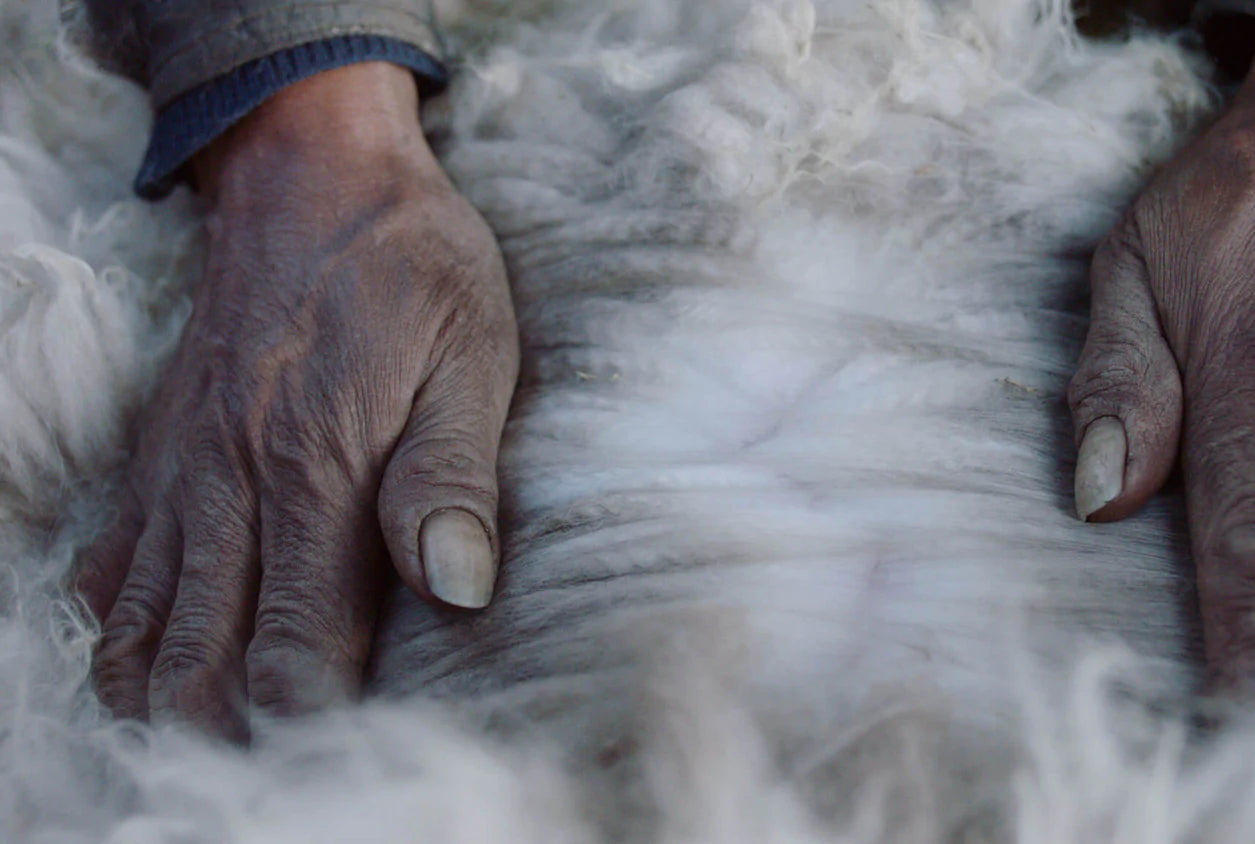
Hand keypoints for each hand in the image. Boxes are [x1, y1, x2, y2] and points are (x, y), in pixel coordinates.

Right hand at [74, 63, 518, 737]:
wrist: (313, 174)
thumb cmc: (411, 267)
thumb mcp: (469, 357)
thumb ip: (452, 478)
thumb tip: (460, 594)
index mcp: (313, 471)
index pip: (293, 650)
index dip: (314, 721)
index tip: (348, 755)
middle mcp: (227, 486)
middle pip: (196, 664)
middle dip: (228, 736)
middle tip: (276, 771)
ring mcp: (178, 473)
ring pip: (136, 631)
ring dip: (163, 702)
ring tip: (208, 745)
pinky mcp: (156, 454)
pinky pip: (111, 570)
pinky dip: (121, 632)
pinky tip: (153, 659)